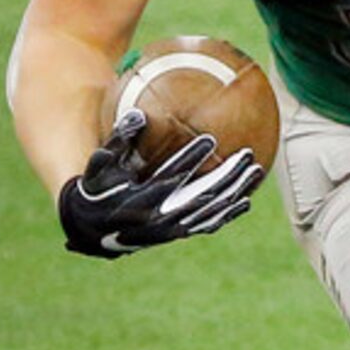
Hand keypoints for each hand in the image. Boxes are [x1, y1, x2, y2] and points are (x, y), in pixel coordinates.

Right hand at [57, 110, 258, 257]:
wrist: (94, 229)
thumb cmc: (97, 189)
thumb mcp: (100, 165)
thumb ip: (118, 140)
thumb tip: (138, 114)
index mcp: (139, 200)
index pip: (170, 176)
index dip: (190, 158)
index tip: (210, 138)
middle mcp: (159, 218)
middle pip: (201, 196)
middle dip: (227, 176)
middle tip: (246, 154)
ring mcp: (171, 230)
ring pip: (210, 213)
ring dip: (235, 192)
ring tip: (256, 171)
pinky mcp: (177, 235)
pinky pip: (207, 225)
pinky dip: (227, 215)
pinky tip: (245, 201)